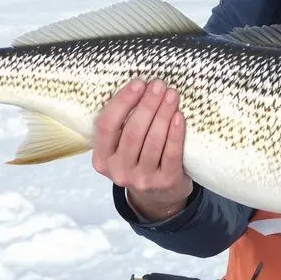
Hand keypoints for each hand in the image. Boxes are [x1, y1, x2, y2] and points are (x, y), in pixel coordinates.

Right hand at [92, 78, 192, 220]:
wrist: (159, 196)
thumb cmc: (139, 160)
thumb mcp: (120, 148)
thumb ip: (121, 125)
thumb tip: (139, 87)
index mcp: (102, 159)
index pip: (106, 126)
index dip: (122, 102)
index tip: (138, 83)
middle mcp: (119, 171)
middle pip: (133, 132)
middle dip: (147, 105)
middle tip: (159, 85)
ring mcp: (142, 179)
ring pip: (153, 141)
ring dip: (163, 114)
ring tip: (171, 95)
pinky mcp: (165, 182)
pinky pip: (171, 153)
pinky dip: (176, 133)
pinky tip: (179, 116)